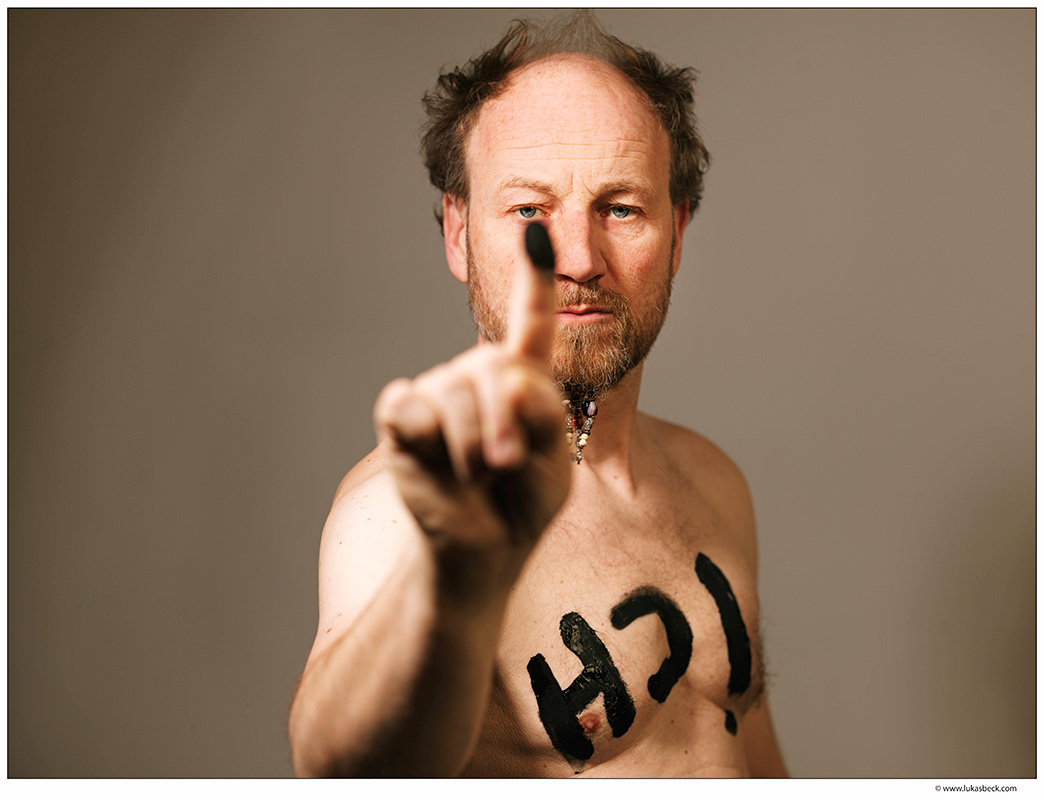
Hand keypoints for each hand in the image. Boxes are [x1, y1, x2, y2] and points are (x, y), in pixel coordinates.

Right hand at [374, 224, 570, 607]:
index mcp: (525, 378)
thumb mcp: (555, 461)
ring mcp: (437, 391)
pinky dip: (429, 440)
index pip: (532, 321)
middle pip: (496, 366)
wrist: (482, 549)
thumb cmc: (522, 502)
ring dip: (472, 447)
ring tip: (475, 476)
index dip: (535, 278)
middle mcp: (479, 374)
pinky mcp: (402, 416)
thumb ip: (545, 414)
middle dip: (508, 422)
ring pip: (457, 393)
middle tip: (506, 465)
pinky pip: (412, 408)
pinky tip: (432, 459)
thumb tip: (510, 379)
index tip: (537, 233)